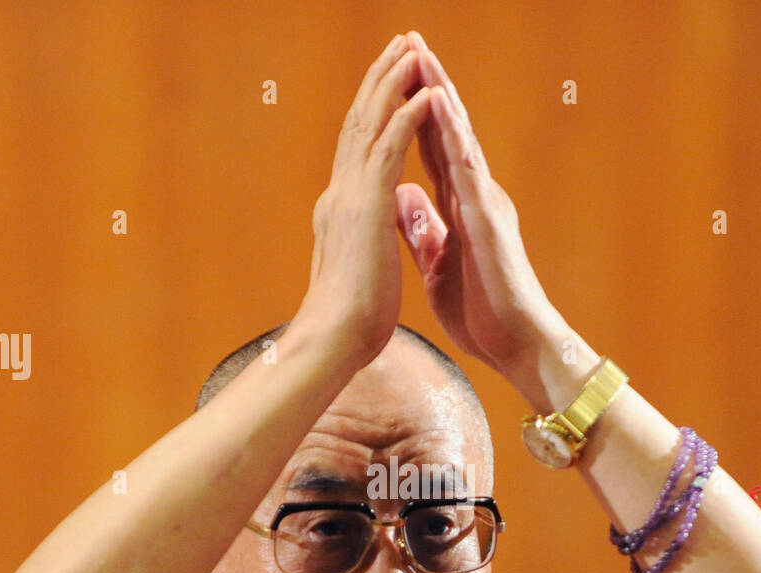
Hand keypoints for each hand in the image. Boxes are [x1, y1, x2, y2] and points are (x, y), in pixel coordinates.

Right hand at [293, 35, 433, 368]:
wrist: (335, 340)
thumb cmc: (349, 318)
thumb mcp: (360, 264)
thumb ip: (365, 233)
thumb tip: (374, 217)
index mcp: (343, 208)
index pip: (359, 148)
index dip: (374, 110)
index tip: (391, 80)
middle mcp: (342, 193)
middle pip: (361, 122)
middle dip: (381, 80)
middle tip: (401, 43)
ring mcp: (351, 197)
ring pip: (372, 125)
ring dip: (393, 84)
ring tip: (414, 50)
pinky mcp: (367, 208)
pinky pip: (389, 151)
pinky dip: (406, 119)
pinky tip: (425, 94)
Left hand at [395, 35, 564, 381]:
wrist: (517, 347)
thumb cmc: (483, 315)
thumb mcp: (438, 265)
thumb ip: (423, 230)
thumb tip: (403, 198)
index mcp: (459, 209)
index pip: (432, 150)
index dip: (412, 114)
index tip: (394, 78)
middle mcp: (474, 197)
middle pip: (445, 131)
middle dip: (426, 86)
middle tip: (408, 42)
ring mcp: (484, 204)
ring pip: (458, 137)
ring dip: (438, 93)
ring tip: (420, 52)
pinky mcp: (488, 220)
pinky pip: (466, 168)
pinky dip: (451, 133)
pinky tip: (437, 102)